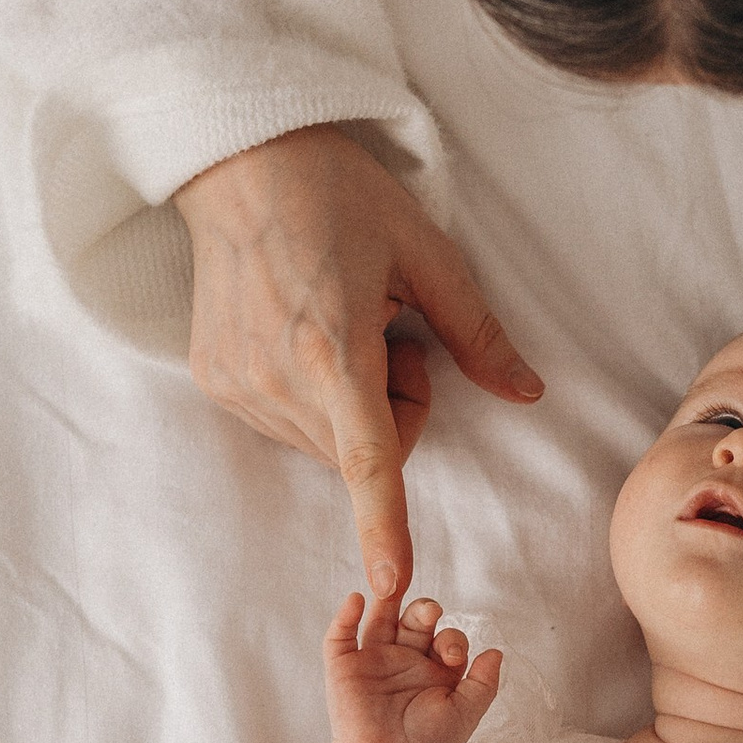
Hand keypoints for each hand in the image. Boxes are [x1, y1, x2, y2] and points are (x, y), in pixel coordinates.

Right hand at [176, 127, 543, 595]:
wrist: (240, 161)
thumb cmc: (340, 195)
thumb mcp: (426, 253)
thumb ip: (478, 333)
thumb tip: (528, 392)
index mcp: (334, 349)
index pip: (368, 459)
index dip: (383, 524)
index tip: (391, 581)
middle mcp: (276, 379)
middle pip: (364, 452)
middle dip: (395, 410)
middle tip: (387, 331)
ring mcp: (237, 383)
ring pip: (324, 444)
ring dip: (350, 404)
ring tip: (335, 319)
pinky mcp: (213, 379)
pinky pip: (285, 423)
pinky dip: (308, 394)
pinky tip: (299, 326)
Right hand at [320, 587, 502, 742]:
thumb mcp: (465, 713)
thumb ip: (484, 683)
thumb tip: (496, 651)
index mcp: (434, 670)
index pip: (446, 637)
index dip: (451, 638)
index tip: (451, 656)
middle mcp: (405, 659)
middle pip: (415, 620)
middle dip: (425, 610)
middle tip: (430, 613)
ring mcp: (373, 660)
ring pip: (380, 619)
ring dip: (387, 599)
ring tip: (394, 582)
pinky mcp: (344, 667)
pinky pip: (340, 636)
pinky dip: (345, 615)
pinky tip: (356, 600)